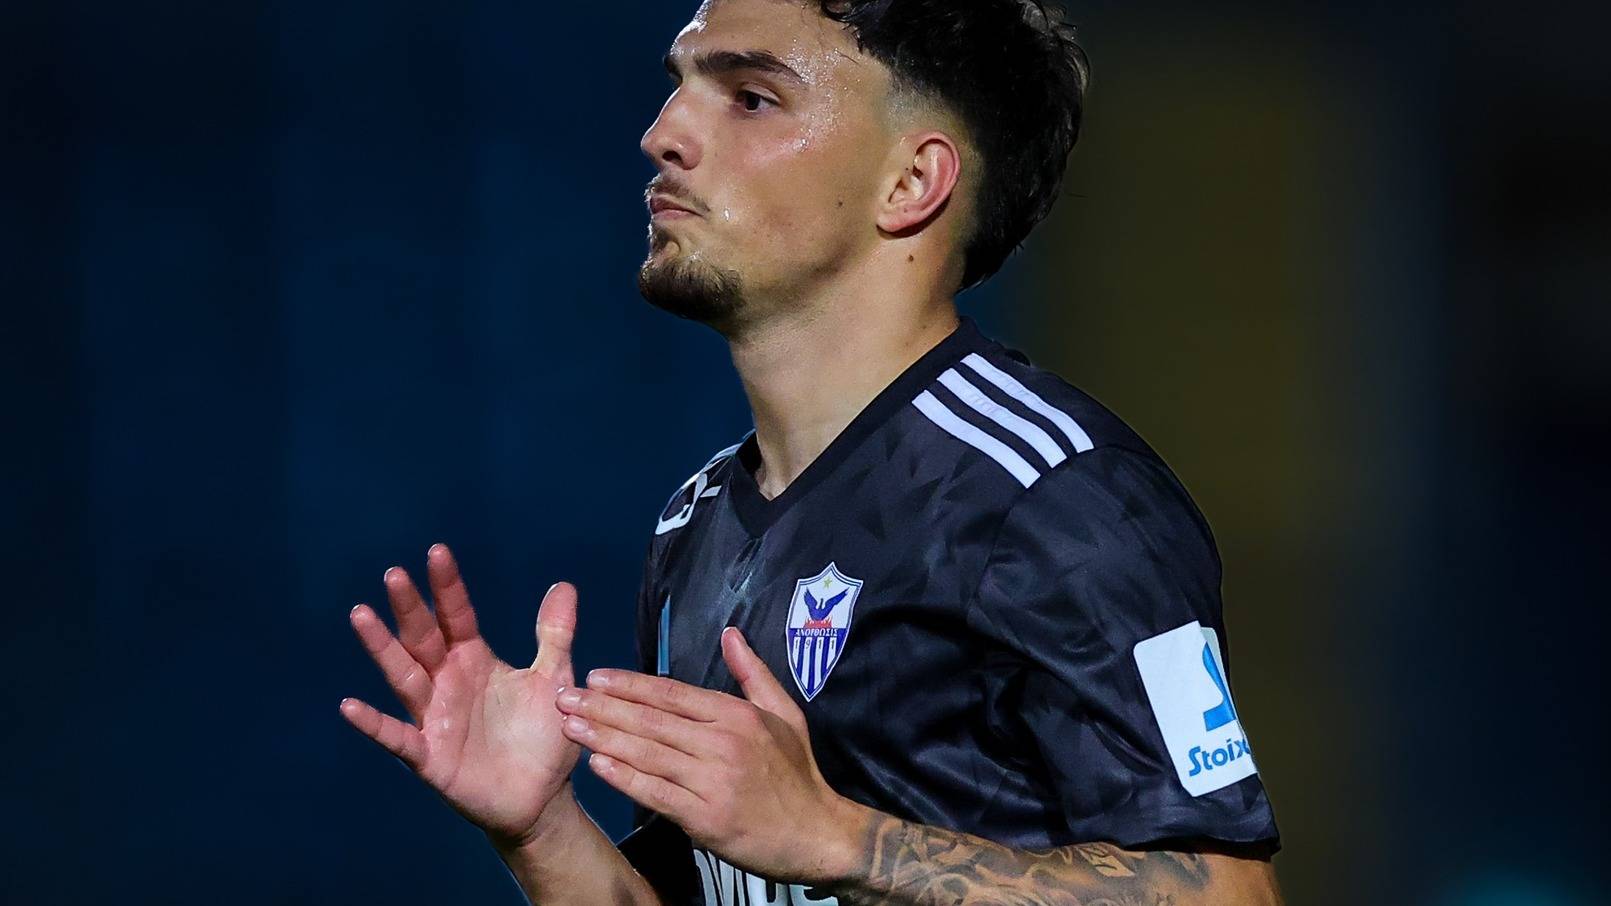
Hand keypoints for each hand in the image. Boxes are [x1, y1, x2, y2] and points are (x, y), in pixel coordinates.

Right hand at [340, 543, 582, 846]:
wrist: (542, 798)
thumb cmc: (543, 737)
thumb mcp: (555, 680)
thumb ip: (554, 636)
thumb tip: (564, 585)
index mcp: (475, 660)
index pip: (458, 616)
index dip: (447, 587)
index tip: (437, 552)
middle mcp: (448, 682)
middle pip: (424, 638)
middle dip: (409, 607)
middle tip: (394, 574)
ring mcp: (435, 718)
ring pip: (404, 676)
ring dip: (382, 648)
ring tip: (361, 615)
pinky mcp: (430, 756)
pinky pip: (398, 737)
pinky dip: (374, 724)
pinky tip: (350, 706)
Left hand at [553, 626, 874, 883]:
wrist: (816, 834)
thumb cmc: (797, 774)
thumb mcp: (784, 714)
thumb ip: (752, 673)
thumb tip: (731, 634)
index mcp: (737, 715)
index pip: (672, 694)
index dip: (630, 685)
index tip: (596, 677)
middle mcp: (722, 743)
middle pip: (652, 720)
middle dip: (603, 707)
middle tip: (563, 697)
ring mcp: (712, 781)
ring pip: (648, 754)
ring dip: (603, 738)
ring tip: (570, 726)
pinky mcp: (705, 817)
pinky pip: (656, 793)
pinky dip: (624, 778)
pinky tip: (598, 766)